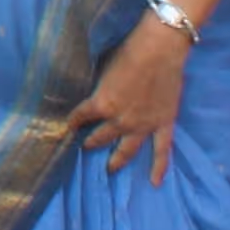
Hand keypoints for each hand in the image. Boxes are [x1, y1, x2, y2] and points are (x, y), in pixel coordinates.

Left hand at [69, 12, 191, 181]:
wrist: (161, 47)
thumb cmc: (129, 49)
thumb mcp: (103, 66)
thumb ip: (98, 84)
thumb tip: (91, 88)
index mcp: (101, 104)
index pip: (79, 117)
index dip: (72, 121)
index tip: (66, 127)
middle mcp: (120, 121)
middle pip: (101, 137)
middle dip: (91, 142)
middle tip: (86, 146)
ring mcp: (143, 126)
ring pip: (127, 150)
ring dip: (116, 160)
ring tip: (109, 168)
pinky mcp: (164, 124)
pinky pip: (162, 151)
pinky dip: (159, 168)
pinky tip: (155, 182)